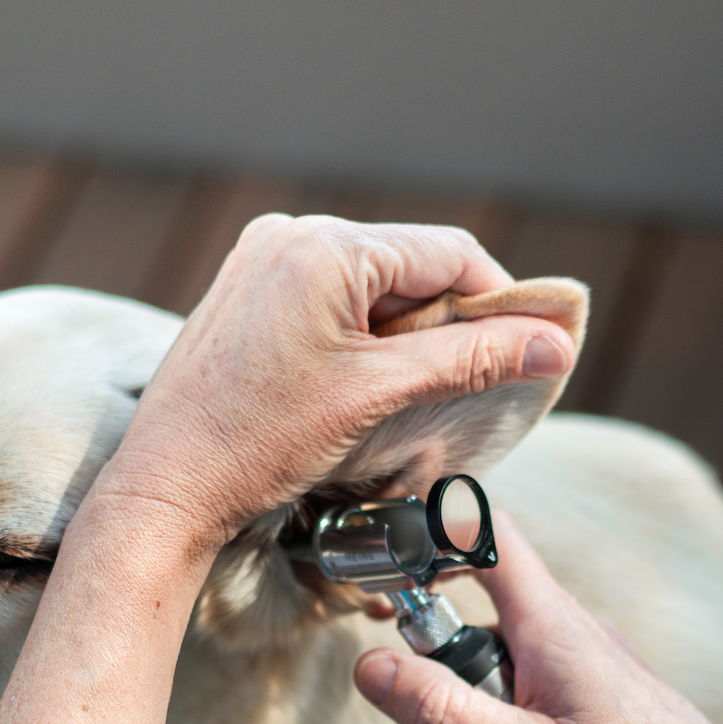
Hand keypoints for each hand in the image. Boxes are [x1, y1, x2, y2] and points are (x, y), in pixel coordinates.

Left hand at [99, 216, 576, 553]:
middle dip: (450, 323)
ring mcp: (260, 263)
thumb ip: (471, 360)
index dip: (500, 302)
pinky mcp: (246, 295)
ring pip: (371, 286)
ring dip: (407, 334)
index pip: (449, 253)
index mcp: (323, 246)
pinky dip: (362, 337)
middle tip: (473, 385)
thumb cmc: (259, 442)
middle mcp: (288, 235)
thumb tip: (556, 344)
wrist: (166, 488)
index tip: (529, 354)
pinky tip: (365, 387)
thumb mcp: (378, 396)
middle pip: (409, 266)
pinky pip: (329, 301)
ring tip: (414, 394)